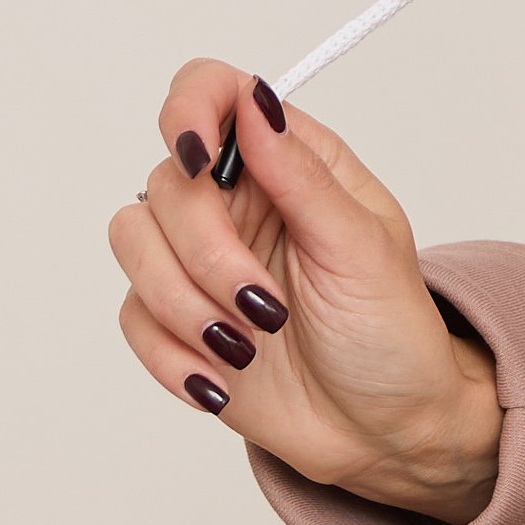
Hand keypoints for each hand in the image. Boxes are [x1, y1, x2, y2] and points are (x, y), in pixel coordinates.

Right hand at [108, 61, 506, 523]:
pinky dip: (172, 354)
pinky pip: (132, 315)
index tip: (198, 157)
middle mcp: (236, 200)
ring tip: (247, 347)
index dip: (189, 110)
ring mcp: (200, 259)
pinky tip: (221, 381)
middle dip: (208, 253)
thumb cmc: (391, 333)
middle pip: (167, 183)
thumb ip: (301, 174)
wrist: (383, 431)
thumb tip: (254, 101)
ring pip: (134, 243)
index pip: (212, 93)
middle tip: (266, 306)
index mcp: (288, 163)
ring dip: (186, 305)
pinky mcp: (175, 319)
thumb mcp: (362, 248)